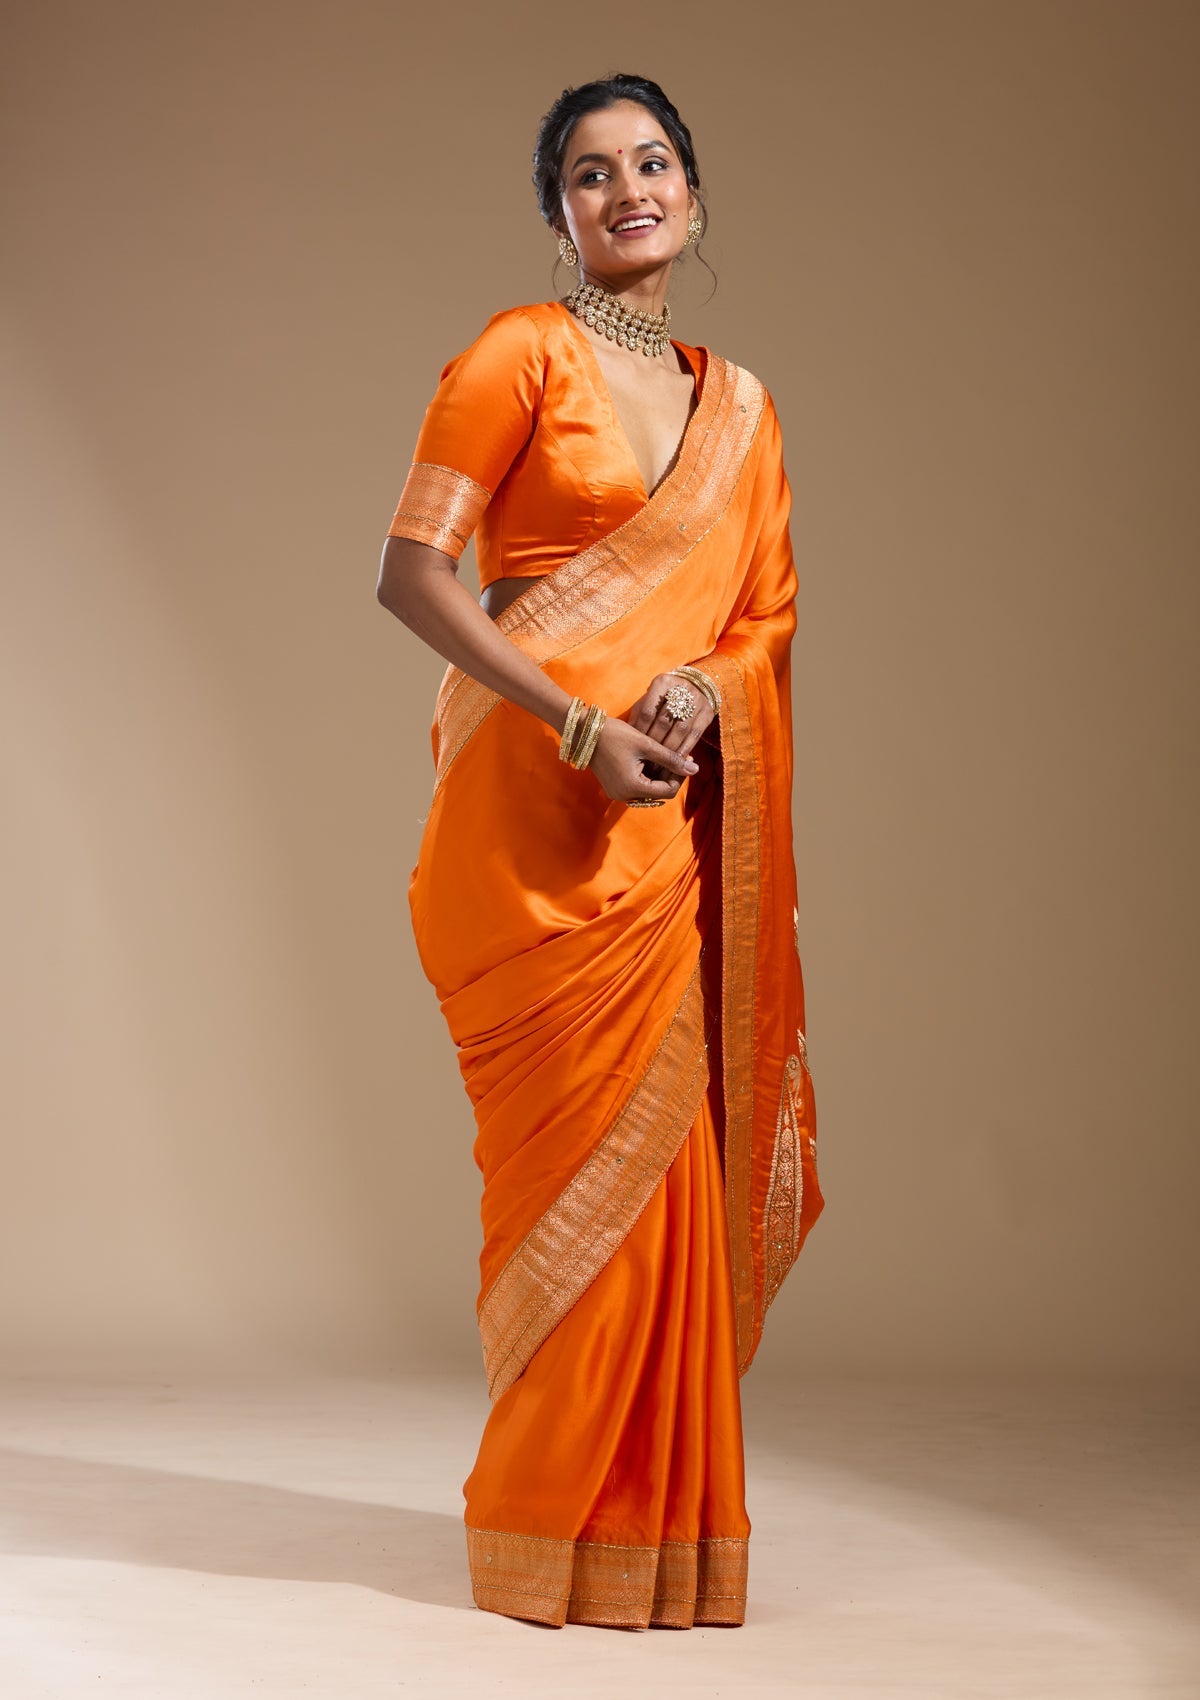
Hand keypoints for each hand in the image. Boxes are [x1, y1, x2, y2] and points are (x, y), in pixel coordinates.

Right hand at [585, 713, 699, 804]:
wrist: (584, 732)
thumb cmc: (615, 734)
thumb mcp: (646, 745)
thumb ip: (671, 758)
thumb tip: (695, 769)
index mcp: (633, 787)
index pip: (668, 791)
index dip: (680, 776)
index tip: (686, 758)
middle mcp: (625, 796)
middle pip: (659, 792)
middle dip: (671, 775)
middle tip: (680, 755)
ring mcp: (618, 793)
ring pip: (649, 789)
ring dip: (660, 774)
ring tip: (667, 755)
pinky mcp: (614, 787)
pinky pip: (638, 786)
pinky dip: (648, 775)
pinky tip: (652, 758)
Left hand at [627, 673, 715, 776]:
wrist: (696, 686)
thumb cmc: (664, 697)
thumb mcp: (650, 698)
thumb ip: (639, 714)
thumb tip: (628, 736)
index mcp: (662, 682)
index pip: (647, 712)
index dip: (640, 731)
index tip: (634, 747)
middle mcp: (681, 689)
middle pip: (664, 721)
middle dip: (654, 743)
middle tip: (645, 760)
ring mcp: (697, 701)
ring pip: (680, 730)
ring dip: (669, 750)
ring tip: (658, 764)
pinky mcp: (707, 713)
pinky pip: (694, 736)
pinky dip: (684, 750)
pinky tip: (675, 761)